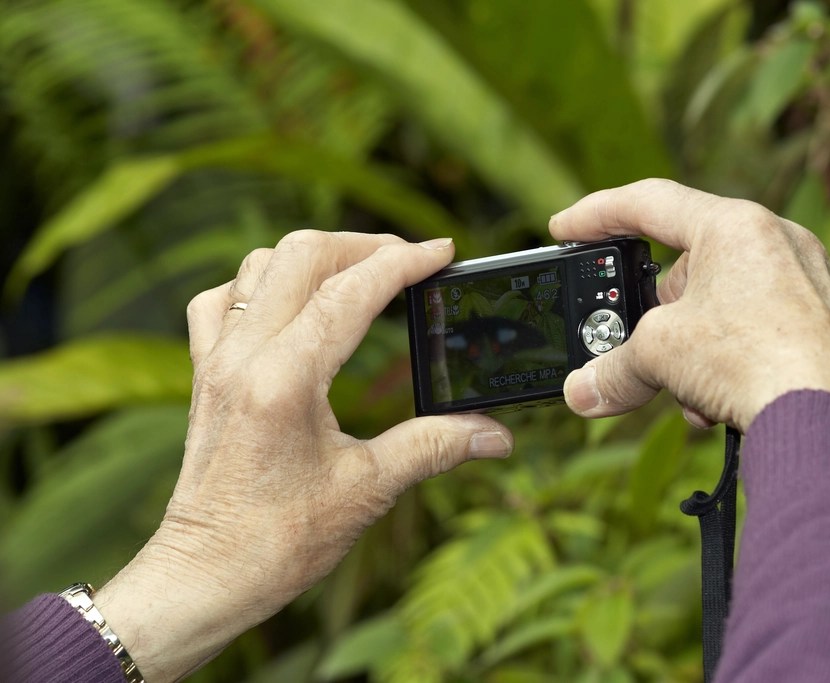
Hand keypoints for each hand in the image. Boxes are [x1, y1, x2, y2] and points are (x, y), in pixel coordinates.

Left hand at [93, 231, 513, 682]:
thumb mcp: (367, 491)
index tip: (443, 252)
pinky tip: (287, 304)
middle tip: (409, 259)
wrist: (204, 577)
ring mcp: (217, 361)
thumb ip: (434, 448)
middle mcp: (244, 357)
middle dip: (363, 246)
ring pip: (260, 266)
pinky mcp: (205, 375)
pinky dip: (259, 284)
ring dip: (315, 258)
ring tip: (360, 273)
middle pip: (302, 256)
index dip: (404, 263)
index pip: (351, 292)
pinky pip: (220, 300)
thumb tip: (495, 434)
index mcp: (284, 380)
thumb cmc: (277, 543)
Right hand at [551, 179, 829, 431]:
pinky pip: (752, 330)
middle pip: (686, 265)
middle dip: (652, 314)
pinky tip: (715, 402)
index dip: (596, 214)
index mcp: (735, 224)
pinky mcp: (820, 324)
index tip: (564, 228)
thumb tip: (583, 393)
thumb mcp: (660, 355)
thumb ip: (612, 367)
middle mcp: (777, 241)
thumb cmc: (752, 363)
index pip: (649, 202)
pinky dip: (723, 363)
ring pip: (719, 304)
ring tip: (685, 387)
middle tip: (632, 342)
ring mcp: (805, 281)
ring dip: (688, 348)